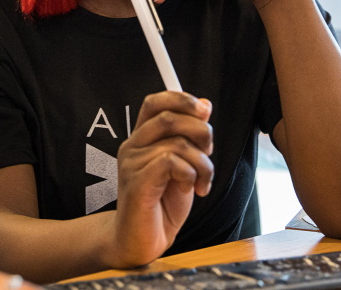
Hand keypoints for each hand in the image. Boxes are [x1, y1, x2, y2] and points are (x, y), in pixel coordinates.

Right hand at [108, 91, 213, 266]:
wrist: (140, 241)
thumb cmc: (162, 205)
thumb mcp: (184, 166)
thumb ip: (190, 138)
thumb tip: (204, 105)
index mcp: (141, 139)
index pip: (155, 102)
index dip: (181, 99)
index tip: (204, 111)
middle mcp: (132, 147)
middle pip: (169, 117)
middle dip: (200, 132)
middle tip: (208, 154)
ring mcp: (132, 164)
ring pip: (177, 144)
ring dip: (202, 163)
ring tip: (202, 182)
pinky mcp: (137, 183)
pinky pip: (171, 163)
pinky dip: (190, 174)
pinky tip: (191, 189)